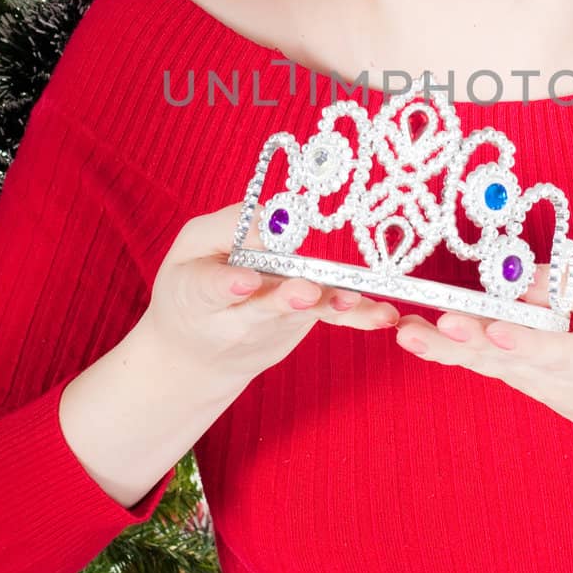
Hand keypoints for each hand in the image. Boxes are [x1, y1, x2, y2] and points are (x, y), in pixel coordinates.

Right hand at [146, 201, 399, 381]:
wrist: (194, 356)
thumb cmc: (190, 285)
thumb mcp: (189, 247)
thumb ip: (224, 227)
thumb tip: (274, 216)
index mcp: (196, 295)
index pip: (210, 290)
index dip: (229, 285)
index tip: (246, 281)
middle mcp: (236, 320)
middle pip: (264, 308)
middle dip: (286, 298)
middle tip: (305, 291)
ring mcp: (272, 329)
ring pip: (301, 313)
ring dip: (329, 305)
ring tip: (349, 299)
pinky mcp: (298, 330)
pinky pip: (329, 318)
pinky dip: (357, 317)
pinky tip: (383, 315)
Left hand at [394, 263, 572, 475]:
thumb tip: (533, 273)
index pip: (552, 351)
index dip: (523, 341)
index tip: (497, 331)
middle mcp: (550, 376)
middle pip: (503, 357)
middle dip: (467, 340)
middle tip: (434, 322)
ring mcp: (529, 381)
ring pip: (483, 363)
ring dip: (443, 347)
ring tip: (405, 330)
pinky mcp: (517, 379)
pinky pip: (480, 363)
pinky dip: (448, 351)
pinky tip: (417, 336)